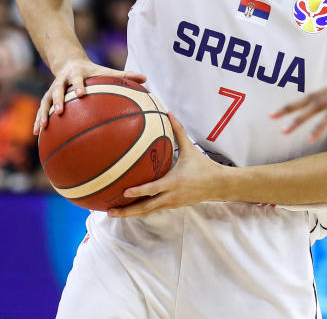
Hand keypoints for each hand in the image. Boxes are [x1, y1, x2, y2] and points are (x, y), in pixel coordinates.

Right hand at [34, 59, 146, 134]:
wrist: (69, 63)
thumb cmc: (93, 71)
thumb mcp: (106, 70)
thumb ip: (124, 75)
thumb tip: (146, 77)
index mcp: (77, 74)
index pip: (77, 79)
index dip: (78, 85)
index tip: (81, 93)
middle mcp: (62, 81)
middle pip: (57, 90)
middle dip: (57, 100)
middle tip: (59, 111)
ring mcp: (52, 90)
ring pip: (45, 101)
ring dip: (43, 113)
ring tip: (43, 127)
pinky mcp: (46, 98)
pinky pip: (40, 110)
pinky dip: (38, 120)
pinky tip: (37, 134)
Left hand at [108, 113, 226, 217]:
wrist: (218, 185)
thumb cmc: (203, 166)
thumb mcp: (191, 149)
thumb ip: (179, 131)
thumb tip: (169, 113)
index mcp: (174, 181)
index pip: (154, 188)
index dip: (139, 191)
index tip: (124, 192)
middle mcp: (171, 195)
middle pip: (146, 207)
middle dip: (127, 211)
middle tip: (109, 211)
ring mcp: (172, 203)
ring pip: (148, 211)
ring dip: (130, 213)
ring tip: (113, 213)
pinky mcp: (173, 206)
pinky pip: (154, 209)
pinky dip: (141, 211)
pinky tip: (129, 209)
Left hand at [272, 67, 326, 140]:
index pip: (315, 95)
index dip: (297, 103)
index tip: (280, 112)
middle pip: (310, 98)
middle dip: (289, 108)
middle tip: (271, 117)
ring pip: (317, 106)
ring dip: (299, 119)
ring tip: (285, 131)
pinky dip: (320, 126)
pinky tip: (310, 137)